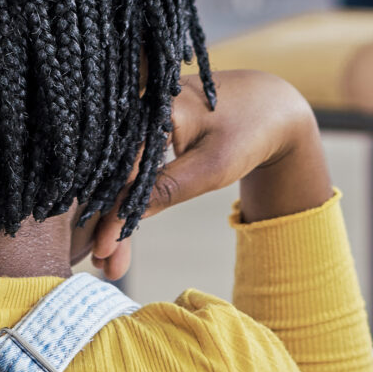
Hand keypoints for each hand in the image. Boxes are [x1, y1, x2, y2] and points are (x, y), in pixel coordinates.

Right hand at [77, 71, 331, 276]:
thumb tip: (126, 218)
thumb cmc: (247, 131)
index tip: (102, 249)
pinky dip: (127, 198)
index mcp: (152, 107)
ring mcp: (139, 116)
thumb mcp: (212, 167)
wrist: (269, 106)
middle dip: (105, 220)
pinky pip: (128, 167)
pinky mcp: (144, 129)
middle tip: (104, 265)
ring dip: (113, 214)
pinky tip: (118, 229)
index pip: (120, 167)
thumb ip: (167, 189)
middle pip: (112, 172)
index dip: (109, 211)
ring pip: (118, 173)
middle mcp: (137, 106)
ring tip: (108, 259)